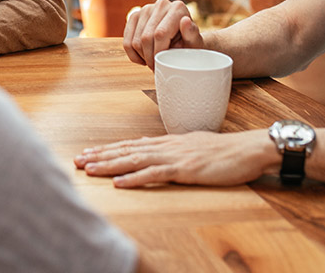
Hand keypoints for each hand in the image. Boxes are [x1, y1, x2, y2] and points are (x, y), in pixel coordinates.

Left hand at [74, 131, 276, 187]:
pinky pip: (155, 174)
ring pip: (134, 160)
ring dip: (109, 165)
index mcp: (167, 142)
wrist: (247, 150)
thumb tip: (146, 146)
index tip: (87, 153)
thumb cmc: (223, 151)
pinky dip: (135, 178)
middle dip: (100, 156)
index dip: (107, 149)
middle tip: (77, 160)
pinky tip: (119, 182)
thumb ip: (168, 147)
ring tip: (89, 169)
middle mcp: (166, 146)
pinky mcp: (184, 169)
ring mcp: (174, 156)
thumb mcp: (191, 146)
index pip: (130, 145)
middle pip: (126, 150)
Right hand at [123, 0, 204, 69]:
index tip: (162, 65)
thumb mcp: (195, 42)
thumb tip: (185, 22)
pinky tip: (143, 59)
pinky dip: (132, 54)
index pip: (160, 34)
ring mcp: (146, 8)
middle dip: (149, 58)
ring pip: (135, 41)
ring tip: (153, 62)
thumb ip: (192, 34)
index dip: (158, 53)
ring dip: (142, 57)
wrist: (184, 39)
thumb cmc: (190, 44)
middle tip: (157, 67)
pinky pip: (126, 40)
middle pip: (145, 38)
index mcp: (178, 8)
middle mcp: (161, 4)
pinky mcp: (135, 16)